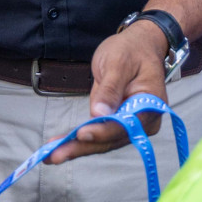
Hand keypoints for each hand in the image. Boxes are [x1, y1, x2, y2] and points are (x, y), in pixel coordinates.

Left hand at [46, 21, 167, 163]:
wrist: (138, 46)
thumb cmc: (130, 50)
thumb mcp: (118, 62)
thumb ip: (110, 88)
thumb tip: (99, 113)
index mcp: (151, 104)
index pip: (125, 124)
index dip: (102, 131)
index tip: (81, 134)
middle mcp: (143, 121)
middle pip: (111, 139)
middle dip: (82, 146)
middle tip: (54, 155)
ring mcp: (130, 125)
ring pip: (102, 141)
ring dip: (76, 148)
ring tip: (50, 155)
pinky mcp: (116, 123)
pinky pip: (98, 134)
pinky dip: (79, 140)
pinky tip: (59, 146)